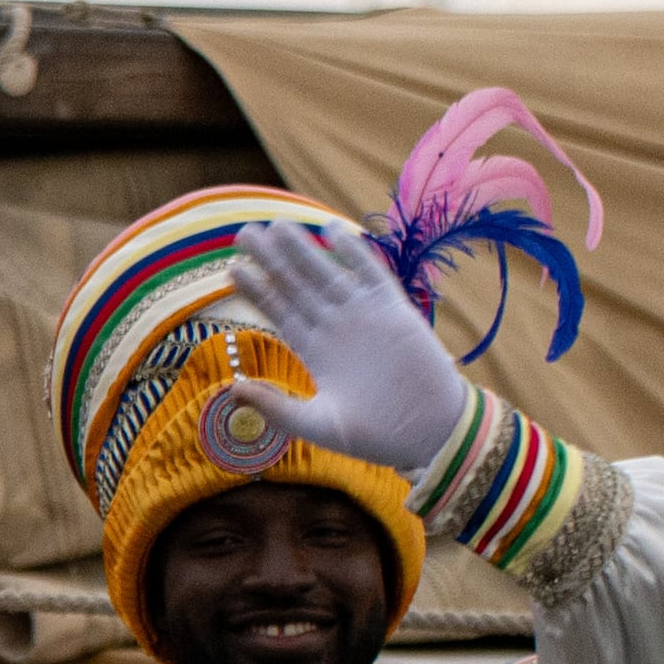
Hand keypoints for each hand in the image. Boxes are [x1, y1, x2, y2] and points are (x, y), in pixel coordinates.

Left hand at [220, 216, 466, 476]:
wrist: (432, 435)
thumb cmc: (376, 436)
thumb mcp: (317, 425)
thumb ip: (276, 407)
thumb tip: (231, 390)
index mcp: (314, 352)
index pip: (279, 312)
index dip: (257, 290)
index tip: (232, 269)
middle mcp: (335, 329)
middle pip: (297, 286)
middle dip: (271, 260)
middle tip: (243, 233)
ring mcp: (365, 317)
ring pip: (327, 274)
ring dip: (304, 251)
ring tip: (276, 227)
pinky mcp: (395, 312)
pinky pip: (372, 275)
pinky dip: (355, 254)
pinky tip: (333, 230)